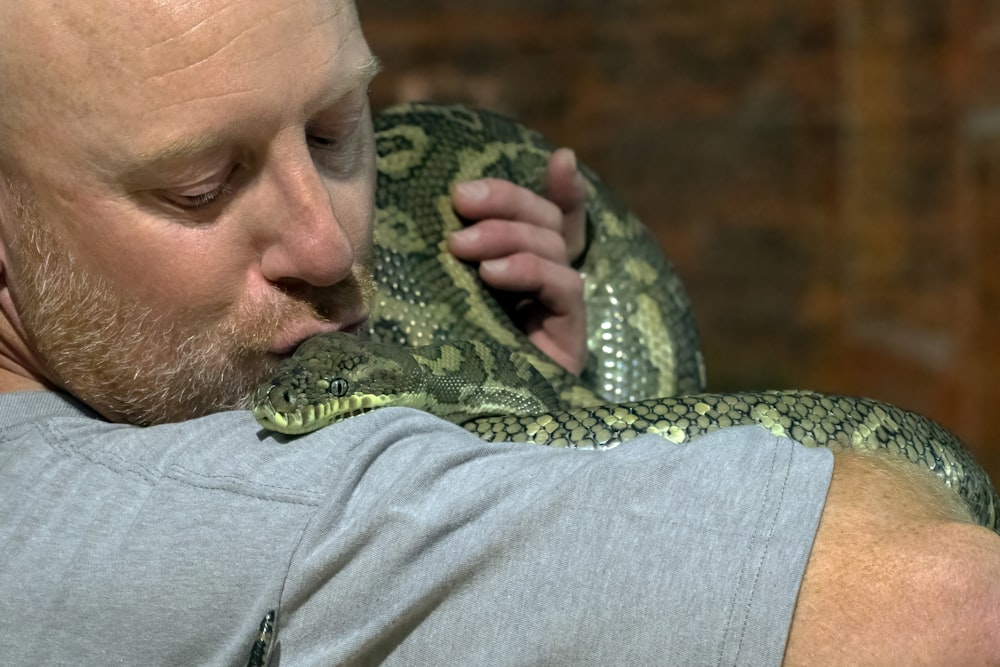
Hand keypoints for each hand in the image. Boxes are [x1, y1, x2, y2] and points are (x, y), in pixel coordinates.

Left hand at [447, 148, 588, 374]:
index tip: (559, 159)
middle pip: (549, 225)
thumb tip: (438, 208)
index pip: (556, 221)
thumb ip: (446, 257)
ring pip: (555, 249)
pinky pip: (565, 289)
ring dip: (509, 235)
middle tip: (461, 201)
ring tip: (462, 246)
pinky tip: (494, 273)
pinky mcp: (569, 341)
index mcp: (521, 275)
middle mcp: (547, 291)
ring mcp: (561, 315)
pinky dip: (532, 270)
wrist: (447, 430)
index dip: (564, 190)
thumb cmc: (426, 360)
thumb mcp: (431, 296)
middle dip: (508, 202)